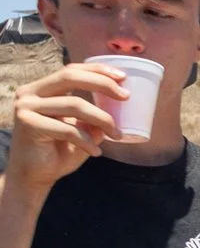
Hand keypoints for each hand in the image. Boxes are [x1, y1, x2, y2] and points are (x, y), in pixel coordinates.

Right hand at [5, 66, 124, 195]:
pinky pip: (68, 129)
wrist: (34, 176)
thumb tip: (120, 107)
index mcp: (41, 89)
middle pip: (70, 77)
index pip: (70, 70)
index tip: (123, 77)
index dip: (97, 70)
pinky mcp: (28, 124)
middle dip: (102, 84)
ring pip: (74, 104)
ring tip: (117, 135)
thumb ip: (93, 118)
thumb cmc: (58, 151)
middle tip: (126, 96)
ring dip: (102, 120)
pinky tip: (96, 152)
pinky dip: (87, 141)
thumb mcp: (81, 130)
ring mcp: (26, 107)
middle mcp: (30, 93)